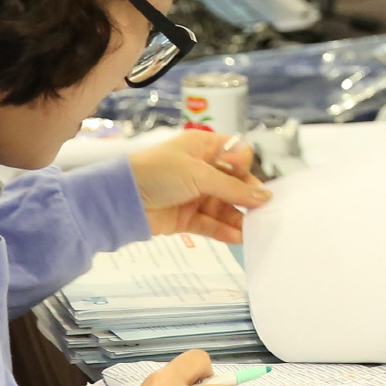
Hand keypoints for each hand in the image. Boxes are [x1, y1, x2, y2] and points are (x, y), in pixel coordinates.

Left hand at [132, 130, 270, 241]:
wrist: (121, 198)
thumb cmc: (158, 172)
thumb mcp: (198, 174)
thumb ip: (233, 188)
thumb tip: (264, 195)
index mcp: (204, 147)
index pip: (237, 155)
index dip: (244, 167)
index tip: (245, 178)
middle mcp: (202, 169)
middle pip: (234, 184)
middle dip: (247, 197)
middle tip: (263, 212)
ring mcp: (194, 194)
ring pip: (224, 207)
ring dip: (238, 218)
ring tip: (254, 230)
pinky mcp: (187, 217)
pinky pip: (211, 224)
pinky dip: (224, 231)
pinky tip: (237, 238)